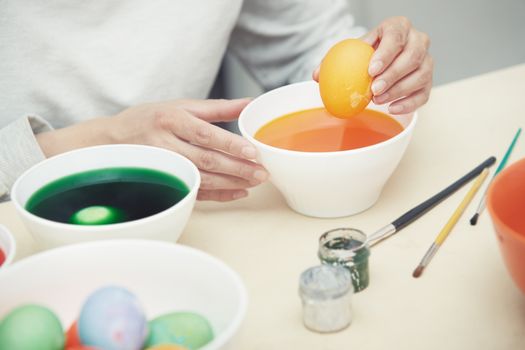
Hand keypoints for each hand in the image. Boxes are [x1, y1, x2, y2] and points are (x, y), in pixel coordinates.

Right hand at [37, 99, 267, 201]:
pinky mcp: (164, 183)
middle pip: (206, 159)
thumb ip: (217, 108)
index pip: (205, 134)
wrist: (112, 141)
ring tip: (255, 182)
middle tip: (262, 173)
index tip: (253, 152)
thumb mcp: (181, 106)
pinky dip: (218, 195)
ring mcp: (163, 167)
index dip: (230, 144)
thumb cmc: (151, 119)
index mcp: (171, 119)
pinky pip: (194, 192)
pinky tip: (238, 192)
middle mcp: (165, 144)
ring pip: (202, 178)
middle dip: (237, 168)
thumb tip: (250, 104)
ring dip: (231, 183)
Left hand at [313, 17, 432, 113]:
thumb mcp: (351, 51)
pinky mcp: (428, 81)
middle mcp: (418, 41)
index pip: (396, 36)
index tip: (370, 70)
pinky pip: (424, 93)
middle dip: (393, 74)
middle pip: (413, 56)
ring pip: (421, 75)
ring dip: (399, 90)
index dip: (385, 53)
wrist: (382, 59)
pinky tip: (392, 109)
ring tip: (378, 100)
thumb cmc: (366, 54)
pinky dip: (409, 103)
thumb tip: (316, 76)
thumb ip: (333, 61)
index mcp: (398, 27)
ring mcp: (426, 61)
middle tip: (374, 89)